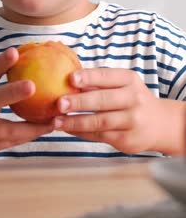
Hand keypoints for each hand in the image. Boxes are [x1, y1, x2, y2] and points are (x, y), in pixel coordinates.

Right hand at [0, 48, 52, 161]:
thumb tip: (17, 52)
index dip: (0, 63)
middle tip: (33, 85)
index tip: (14, 52)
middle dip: (14, 93)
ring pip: (10, 129)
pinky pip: (12, 142)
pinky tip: (45, 130)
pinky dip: (29, 136)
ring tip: (56, 118)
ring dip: (35, 126)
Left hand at [53, 67, 177, 153]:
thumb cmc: (132, 98)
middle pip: (103, 100)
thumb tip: (67, 80)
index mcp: (129, 80)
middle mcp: (133, 99)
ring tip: (56, 121)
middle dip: (79, 102)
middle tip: (59, 103)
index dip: (89, 77)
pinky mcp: (127, 140)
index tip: (70, 78)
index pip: (107, 76)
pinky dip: (81, 132)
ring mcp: (132, 121)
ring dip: (75, 121)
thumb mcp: (123, 84)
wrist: (160, 124)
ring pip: (99, 122)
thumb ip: (99, 82)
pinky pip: (99, 136)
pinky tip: (68, 129)